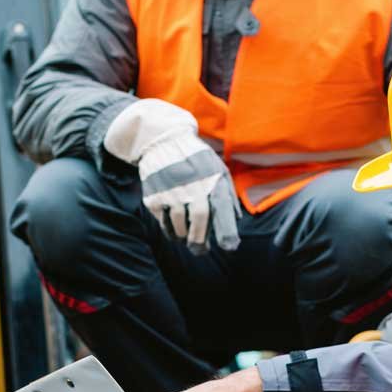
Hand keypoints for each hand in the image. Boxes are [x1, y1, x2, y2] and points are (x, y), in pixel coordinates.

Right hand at [105, 99, 240, 253]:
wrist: (162, 141)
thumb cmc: (195, 159)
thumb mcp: (217, 168)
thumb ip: (227, 193)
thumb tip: (237, 220)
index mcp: (212, 179)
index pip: (221, 208)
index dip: (227, 230)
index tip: (229, 246)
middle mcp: (192, 185)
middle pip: (199, 219)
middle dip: (200, 239)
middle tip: (200, 250)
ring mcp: (171, 191)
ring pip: (179, 225)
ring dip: (184, 235)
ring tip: (186, 236)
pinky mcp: (154, 197)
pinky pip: (163, 222)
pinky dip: (169, 229)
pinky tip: (173, 226)